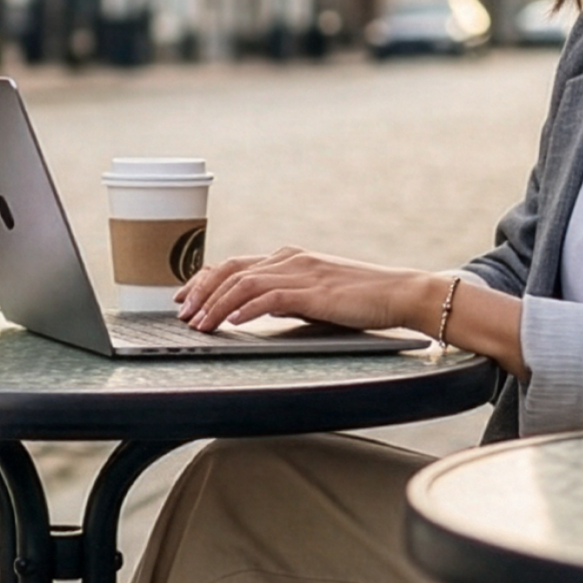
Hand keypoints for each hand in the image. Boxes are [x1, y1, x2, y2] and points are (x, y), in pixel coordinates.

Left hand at [175, 248, 431, 334]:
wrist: (400, 293)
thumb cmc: (360, 299)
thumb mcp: (314, 296)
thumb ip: (285, 299)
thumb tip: (255, 311)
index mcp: (289, 257)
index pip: (235, 264)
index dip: (205, 279)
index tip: (184, 296)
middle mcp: (290, 259)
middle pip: (231, 269)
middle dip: (201, 291)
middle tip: (182, 313)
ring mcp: (302, 272)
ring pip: (244, 283)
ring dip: (217, 305)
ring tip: (200, 324)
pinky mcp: (314, 290)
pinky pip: (271, 297)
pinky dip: (247, 309)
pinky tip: (233, 322)